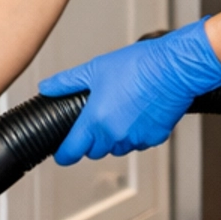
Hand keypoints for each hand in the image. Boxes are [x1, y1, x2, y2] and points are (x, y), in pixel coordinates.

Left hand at [41, 22, 220, 165]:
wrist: (174, 68)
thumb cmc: (138, 66)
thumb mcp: (95, 69)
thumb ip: (67, 82)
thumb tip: (47, 87)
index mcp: (95, 121)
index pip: (72, 151)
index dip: (64, 154)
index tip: (62, 153)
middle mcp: (114, 135)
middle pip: (95, 151)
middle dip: (92, 140)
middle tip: (96, 117)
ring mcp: (136, 139)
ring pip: (118, 148)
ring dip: (115, 137)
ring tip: (121, 109)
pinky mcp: (155, 138)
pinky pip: (139, 142)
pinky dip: (136, 133)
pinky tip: (139, 112)